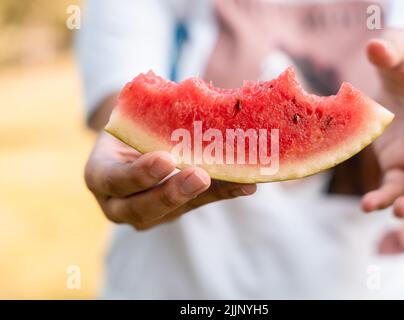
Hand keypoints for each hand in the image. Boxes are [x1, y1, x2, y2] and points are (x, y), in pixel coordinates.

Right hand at [85, 132, 256, 229]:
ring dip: (207, 195)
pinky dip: (224, 192)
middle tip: (200, 176)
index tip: (165, 159)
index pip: (113, 180)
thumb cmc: (129, 124)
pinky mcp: (172, 212)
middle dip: (172, 194)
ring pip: (175, 211)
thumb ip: (151, 116)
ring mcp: (147, 212)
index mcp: (100, 176)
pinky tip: (246, 183)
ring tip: (237, 181)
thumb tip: (198, 96)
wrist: (130, 141)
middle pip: (141, 208)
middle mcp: (119, 202)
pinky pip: (198, 205)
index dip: (138, 174)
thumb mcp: (129, 119)